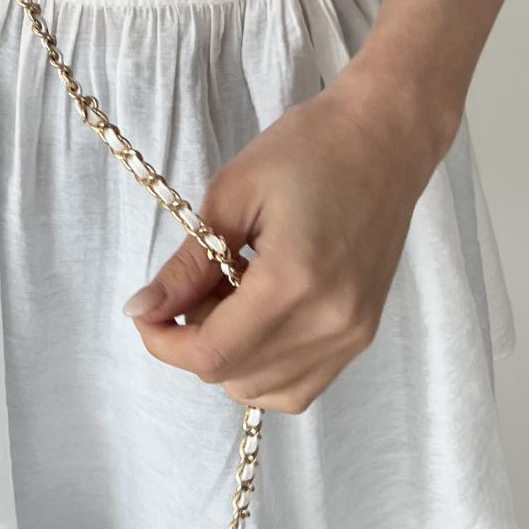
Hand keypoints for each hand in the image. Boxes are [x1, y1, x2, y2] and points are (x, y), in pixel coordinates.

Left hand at [123, 68, 446, 413]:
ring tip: (230, 294)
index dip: (164, 343)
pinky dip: (266, 364)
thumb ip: (188, 264)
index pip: (213, 355)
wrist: (386, 138)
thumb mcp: (233, 194)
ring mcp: (353, 335)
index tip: (146, 312)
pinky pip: (301, 384)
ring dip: (231, 357)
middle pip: (236, 378)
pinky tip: (260, 314)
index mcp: (295, 282)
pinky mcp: (362, 334)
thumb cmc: (311, 148)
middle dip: (195, 342)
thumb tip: (142, 310)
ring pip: (266, 391)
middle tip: (195, 283)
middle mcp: (331, 323)